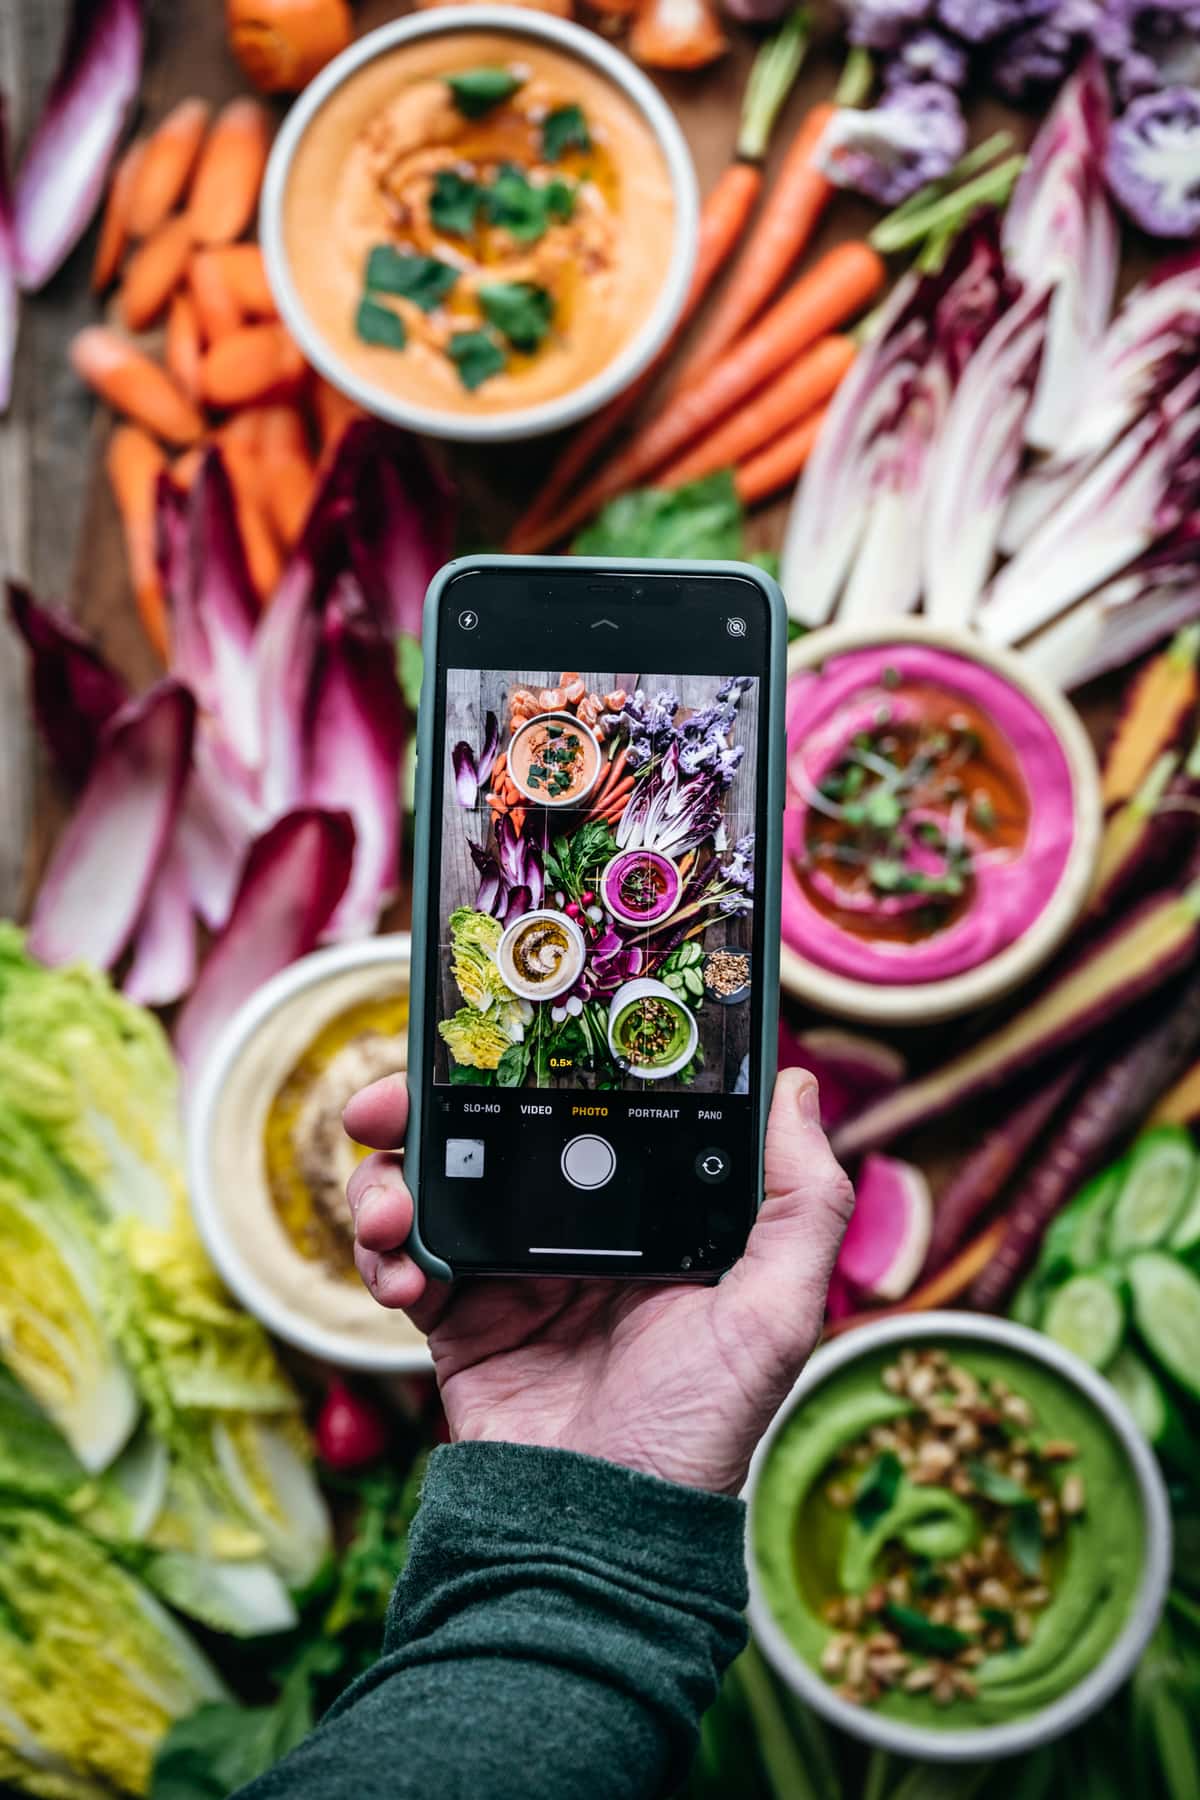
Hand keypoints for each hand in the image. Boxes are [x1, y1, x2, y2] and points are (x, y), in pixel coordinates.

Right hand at [344, 1070, 853, 1496]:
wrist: (600, 1532)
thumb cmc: (700, 1426)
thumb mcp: (774, 1310)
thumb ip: (801, 1201)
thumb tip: (794, 1088)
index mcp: (645, 1212)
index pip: (585, 1109)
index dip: (537, 1064)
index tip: (499, 1032)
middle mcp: (574, 1230)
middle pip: (490, 1130)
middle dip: (429, 1104)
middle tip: (390, 1102)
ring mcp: (508, 1271)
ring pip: (431, 1183)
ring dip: (391, 1179)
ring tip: (391, 1210)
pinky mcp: (456, 1319)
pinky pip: (401, 1258)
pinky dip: (382, 1252)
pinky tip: (397, 1273)